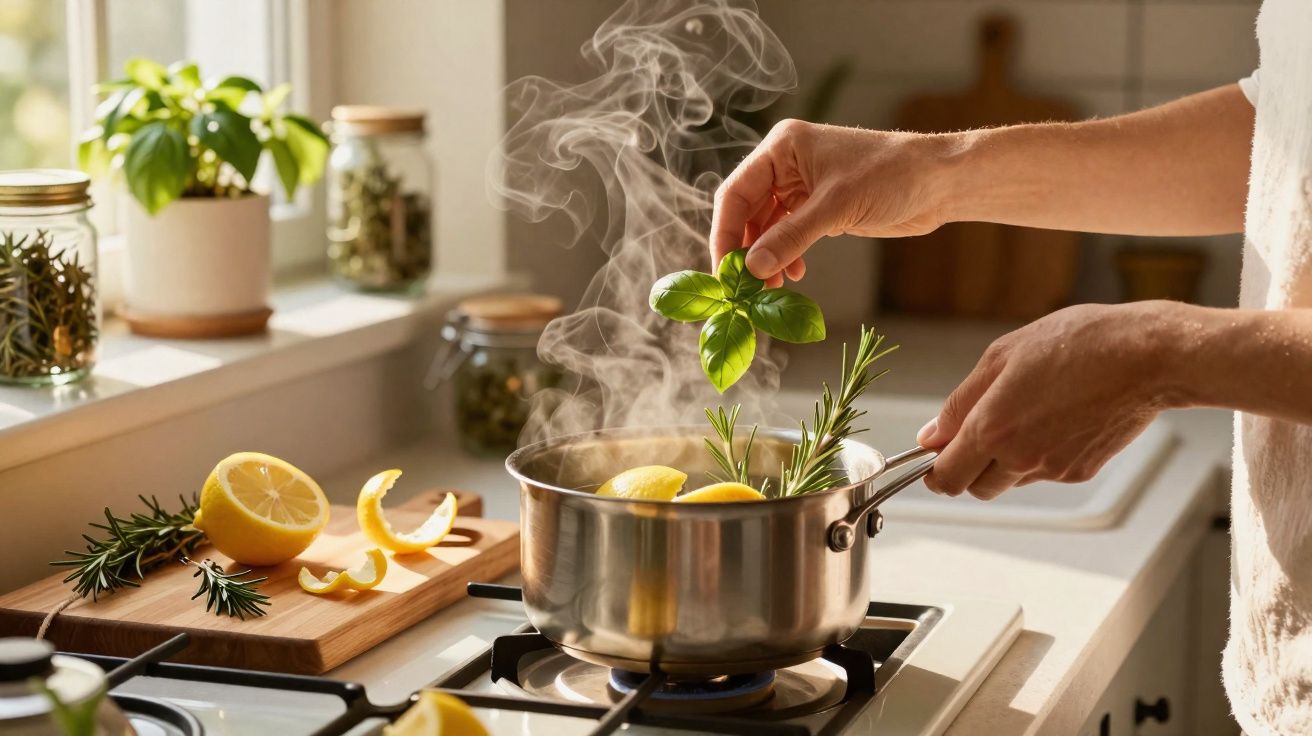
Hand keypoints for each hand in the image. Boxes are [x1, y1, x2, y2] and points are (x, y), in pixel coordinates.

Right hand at [711, 119, 953, 286]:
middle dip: (745, 250)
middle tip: (744, 288)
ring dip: (766, 258)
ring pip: (766, 227)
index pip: (736, 193)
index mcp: (783, 148)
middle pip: (746, 212)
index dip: (725, 234)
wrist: (940, 182)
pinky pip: (787, 234)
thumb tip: (752, 268)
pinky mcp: (819, 207)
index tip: (724, 271)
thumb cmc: (892, 175)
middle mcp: (786, 165)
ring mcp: (801, 186)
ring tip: (770, 289)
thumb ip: (791, 237)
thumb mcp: (836, 206)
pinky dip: (786, 256)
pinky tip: (794, 275)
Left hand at [916, 301, 1184, 498]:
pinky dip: (1039, 455)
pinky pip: (1044, 473)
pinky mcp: (1080, 472)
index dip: (934, 470)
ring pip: (1010, 481)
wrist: (1147, 357)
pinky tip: (1056, 418)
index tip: (934, 455)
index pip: (946, 477)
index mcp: (991, 429)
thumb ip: (960, 402)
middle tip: (979, 430)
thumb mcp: (1002, 357)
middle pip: (975, 487)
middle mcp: (1019, 458)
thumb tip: (931, 436)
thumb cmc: (1078, 343)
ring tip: (1026, 414)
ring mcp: (1052, 469)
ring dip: (1003, 461)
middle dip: (968, 466)